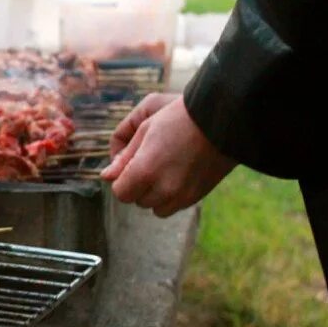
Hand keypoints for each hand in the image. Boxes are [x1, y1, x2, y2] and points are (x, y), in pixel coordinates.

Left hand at [100, 95, 235, 216]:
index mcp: (145, 170)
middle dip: (138, 185)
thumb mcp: (145, 131)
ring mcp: (182, 195)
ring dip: (154, 194)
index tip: (130, 166)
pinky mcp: (197, 196)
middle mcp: (163, 188)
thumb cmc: (178, 119)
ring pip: (156, 208)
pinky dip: (171, 196)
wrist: (222, 119)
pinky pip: (175, 206)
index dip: (122, 180)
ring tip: (164, 169)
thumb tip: (105, 177)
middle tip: (150, 162)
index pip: (120, 192)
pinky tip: (178, 175)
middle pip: (137, 200)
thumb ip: (124, 158)